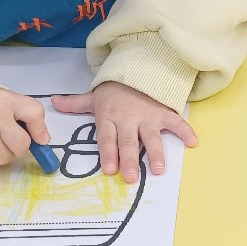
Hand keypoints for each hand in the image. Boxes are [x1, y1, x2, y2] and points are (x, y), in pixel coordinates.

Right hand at [0, 87, 49, 173]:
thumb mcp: (7, 100)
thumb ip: (29, 115)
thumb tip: (44, 140)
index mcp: (4, 101)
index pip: (34, 113)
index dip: (38, 129)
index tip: (38, 137)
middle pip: (22, 145)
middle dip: (16, 145)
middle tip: (3, 136)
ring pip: (6, 159)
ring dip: (0, 154)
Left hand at [52, 82, 196, 182]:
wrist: (137, 68)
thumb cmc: (114, 90)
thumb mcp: (94, 97)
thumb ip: (75, 104)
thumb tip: (53, 102)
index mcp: (109, 117)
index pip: (107, 137)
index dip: (108, 153)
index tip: (110, 169)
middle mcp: (128, 119)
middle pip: (128, 141)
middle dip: (130, 159)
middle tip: (131, 177)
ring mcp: (147, 116)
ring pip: (151, 136)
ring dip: (155, 153)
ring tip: (158, 169)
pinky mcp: (163, 112)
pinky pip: (176, 122)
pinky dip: (185, 131)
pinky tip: (193, 142)